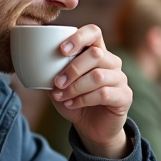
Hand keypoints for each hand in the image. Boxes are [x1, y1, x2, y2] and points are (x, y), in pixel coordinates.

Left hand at [48, 24, 132, 158]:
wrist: (92, 128)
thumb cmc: (75, 102)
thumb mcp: (60, 87)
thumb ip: (52, 74)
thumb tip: (36, 66)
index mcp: (97, 52)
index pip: (94, 32)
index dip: (79, 37)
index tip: (61, 50)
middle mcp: (112, 62)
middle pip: (96, 54)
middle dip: (72, 69)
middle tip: (57, 82)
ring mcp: (120, 79)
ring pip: (98, 76)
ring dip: (75, 87)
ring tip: (62, 96)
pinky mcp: (124, 96)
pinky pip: (104, 94)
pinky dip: (83, 99)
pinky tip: (71, 104)